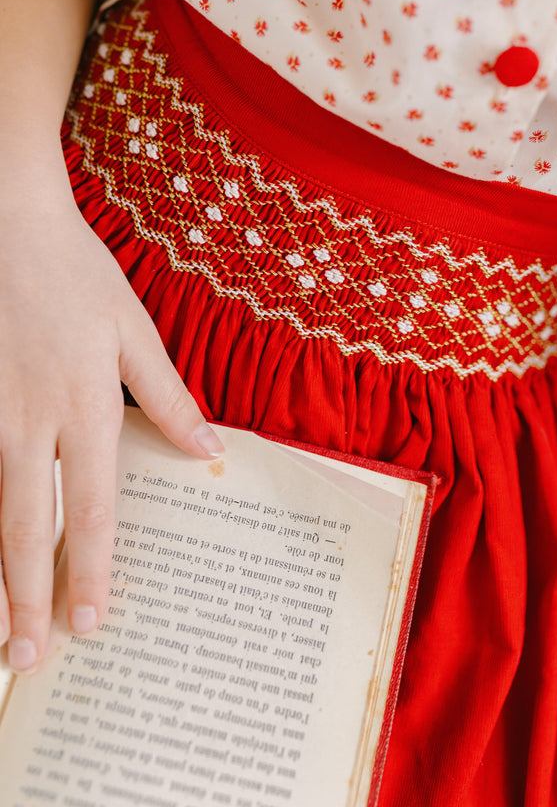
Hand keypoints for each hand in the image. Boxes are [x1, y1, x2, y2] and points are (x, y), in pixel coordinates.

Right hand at [0, 198, 222, 672]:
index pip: (92, 508)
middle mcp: (29, 422)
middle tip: (28, 660)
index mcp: (84, 407)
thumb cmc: (76, 274)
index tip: (94, 622)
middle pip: (27, 529)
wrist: (6, 222)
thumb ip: (167, 397)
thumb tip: (210, 453)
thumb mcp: (133, 331)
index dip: (93, 570)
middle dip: (27, 600)